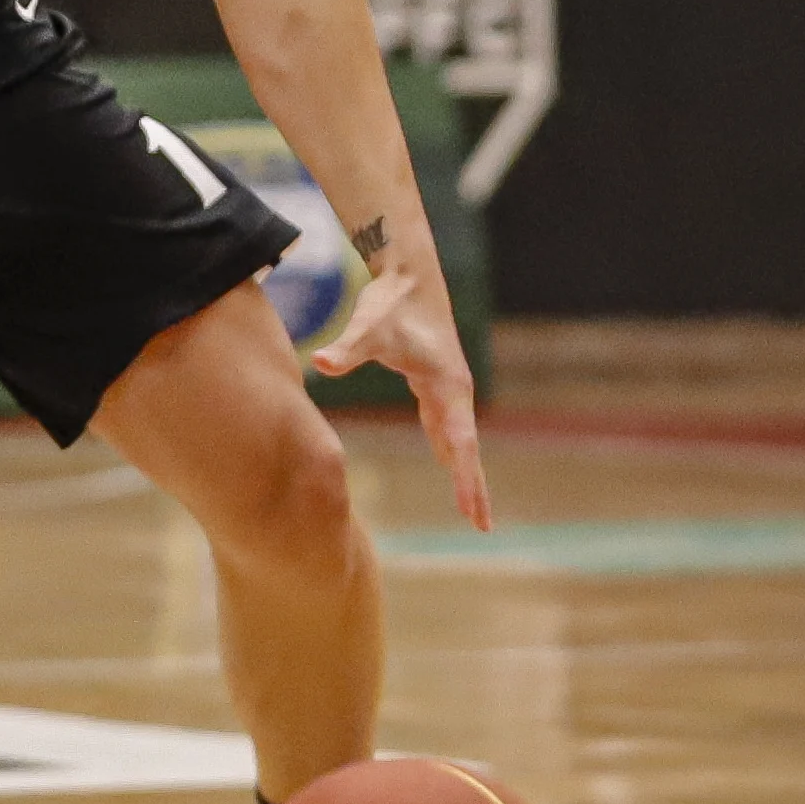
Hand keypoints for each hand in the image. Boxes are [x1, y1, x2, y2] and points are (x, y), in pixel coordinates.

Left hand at [312, 269, 491, 531]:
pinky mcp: (436, 383)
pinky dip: (452, 450)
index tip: (471, 510)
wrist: (407, 276)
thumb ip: (346, 350)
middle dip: (476, 487)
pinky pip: (447, 426)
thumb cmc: (389, 303)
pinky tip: (448, 463)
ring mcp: (448, 388)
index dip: (465, 476)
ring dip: (467, 472)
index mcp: (447, 385)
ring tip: (474, 510)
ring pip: (460, 439)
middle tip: (484, 527)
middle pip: (467, 448)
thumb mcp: (367, 329)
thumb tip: (320, 363)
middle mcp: (455, 390)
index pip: (460, 441)